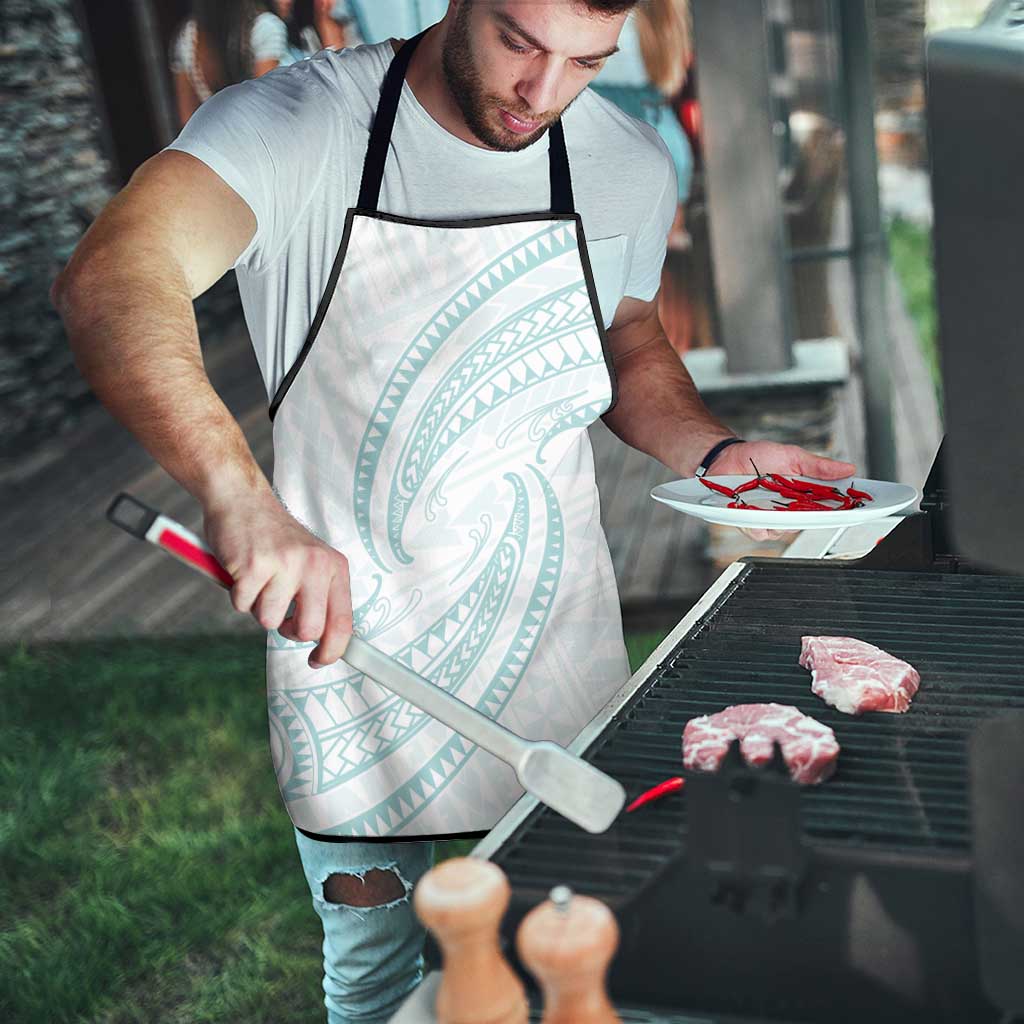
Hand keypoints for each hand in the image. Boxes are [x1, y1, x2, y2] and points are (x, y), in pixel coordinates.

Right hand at [203, 489, 352, 667]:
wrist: (242, 499)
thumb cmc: (274, 538)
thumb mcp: (311, 561)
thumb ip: (319, 596)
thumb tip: (326, 642)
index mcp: (334, 567)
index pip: (343, 621)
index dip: (332, 650)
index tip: (319, 660)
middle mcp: (315, 565)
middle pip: (308, 630)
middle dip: (289, 631)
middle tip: (279, 612)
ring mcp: (285, 564)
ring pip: (269, 621)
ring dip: (258, 607)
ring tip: (259, 579)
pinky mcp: (254, 566)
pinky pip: (242, 606)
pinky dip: (237, 595)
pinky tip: (242, 570)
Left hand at [709, 440, 856, 542]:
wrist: (726, 457)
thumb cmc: (758, 457)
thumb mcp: (792, 456)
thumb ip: (818, 466)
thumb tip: (848, 468)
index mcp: (803, 495)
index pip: (829, 507)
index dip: (844, 510)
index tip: (857, 508)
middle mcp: (789, 510)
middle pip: (808, 523)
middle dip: (813, 517)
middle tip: (812, 506)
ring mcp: (769, 518)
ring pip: (784, 531)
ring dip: (781, 519)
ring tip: (775, 503)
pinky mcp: (750, 523)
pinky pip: (759, 532)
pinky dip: (758, 523)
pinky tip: (755, 512)